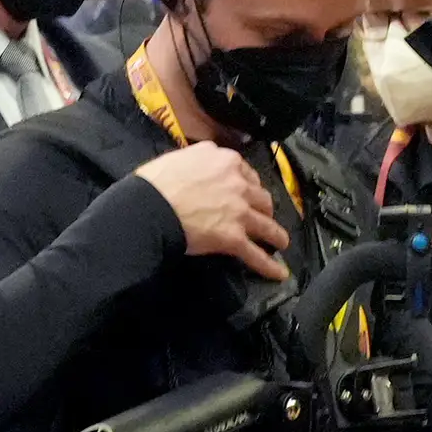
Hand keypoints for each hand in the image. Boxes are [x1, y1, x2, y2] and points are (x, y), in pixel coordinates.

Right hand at [137, 143, 289, 280]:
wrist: (150, 206)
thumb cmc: (156, 182)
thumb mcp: (181, 157)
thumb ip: (199, 160)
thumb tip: (198, 169)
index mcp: (226, 161)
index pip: (246, 172)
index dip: (248, 184)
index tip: (248, 191)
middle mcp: (238, 184)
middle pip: (261, 197)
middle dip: (264, 207)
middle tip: (262, 216)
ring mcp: (239, 212)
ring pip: (266, 225)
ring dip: (276, 235)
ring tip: (280, 242)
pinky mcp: (234, 237)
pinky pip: (255, 254)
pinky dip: (269, 266)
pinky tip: (279, 274)